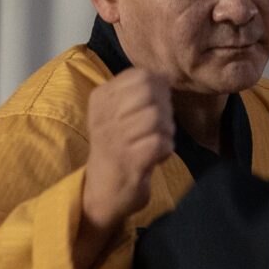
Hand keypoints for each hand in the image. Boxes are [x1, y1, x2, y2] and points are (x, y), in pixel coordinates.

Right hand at [78, 69, 174, 256]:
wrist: (102, 192)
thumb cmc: (116, 149)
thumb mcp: (117, 114)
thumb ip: (138, 93)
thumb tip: (165, 77)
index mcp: (101, 98)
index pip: (141, 76)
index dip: (159, 89)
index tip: (154, 108)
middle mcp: (105, 115)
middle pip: (150, 92)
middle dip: (165, 108)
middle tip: (160, 127)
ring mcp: (116, 138)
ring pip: (157, 117)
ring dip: (166, 131)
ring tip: (158, 142)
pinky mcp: (129, 161)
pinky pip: (160, 143)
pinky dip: (167, 149)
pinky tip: (157, 157)